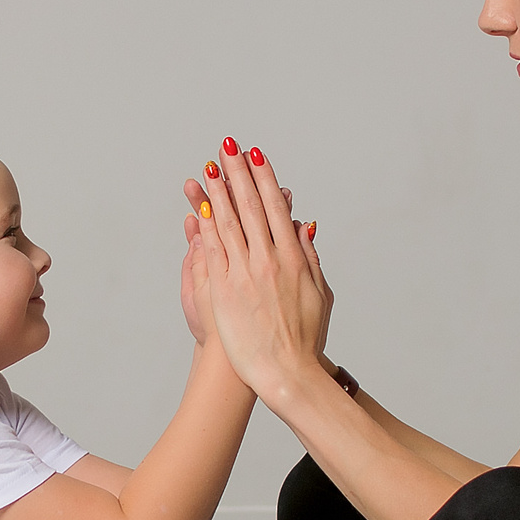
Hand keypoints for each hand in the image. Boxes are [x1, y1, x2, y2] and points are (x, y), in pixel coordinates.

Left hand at [183, 139, 334, 400]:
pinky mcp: (224, 290)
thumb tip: (301, 226)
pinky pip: (213, 249)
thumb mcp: (319, 293)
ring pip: (228, 222)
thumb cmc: (306, 339)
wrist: (286, 373)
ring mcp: (244, 273)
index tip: (255, 156)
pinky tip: (199, 206)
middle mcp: (268, 260)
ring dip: (218, 191)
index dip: (263, 179)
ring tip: (209, 167)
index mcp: (294, 258)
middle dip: (238, 173)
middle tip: (228, 147)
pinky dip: (206, 225)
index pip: (274, 207)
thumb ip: (309, 256)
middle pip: (249, 206)